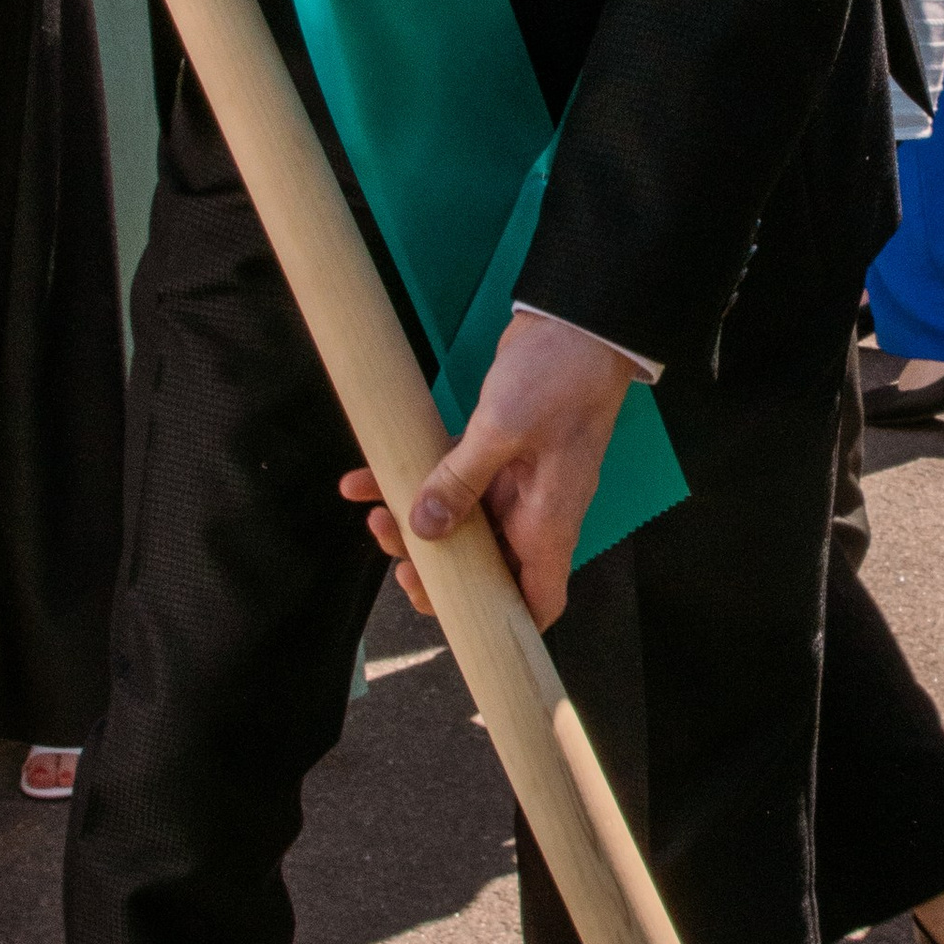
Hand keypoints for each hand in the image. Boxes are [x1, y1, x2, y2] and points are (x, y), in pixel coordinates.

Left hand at [343, 313, 638, 631]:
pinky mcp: (498, 453)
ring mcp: (515, 482)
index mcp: (549, 522)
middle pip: (484, 567)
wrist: (576, 320)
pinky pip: (452, 480)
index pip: (538, 601)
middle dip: (434, 566)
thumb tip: (425, 529)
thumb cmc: (559, 377)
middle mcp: (534, 511)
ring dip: (414, 522)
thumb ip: (461, 480)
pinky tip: (367, 474)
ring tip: (371, 507)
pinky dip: (414, 479)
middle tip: (389, 546)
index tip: (450, 615)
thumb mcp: (504, 429)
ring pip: (461, 524)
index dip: (501, 624)